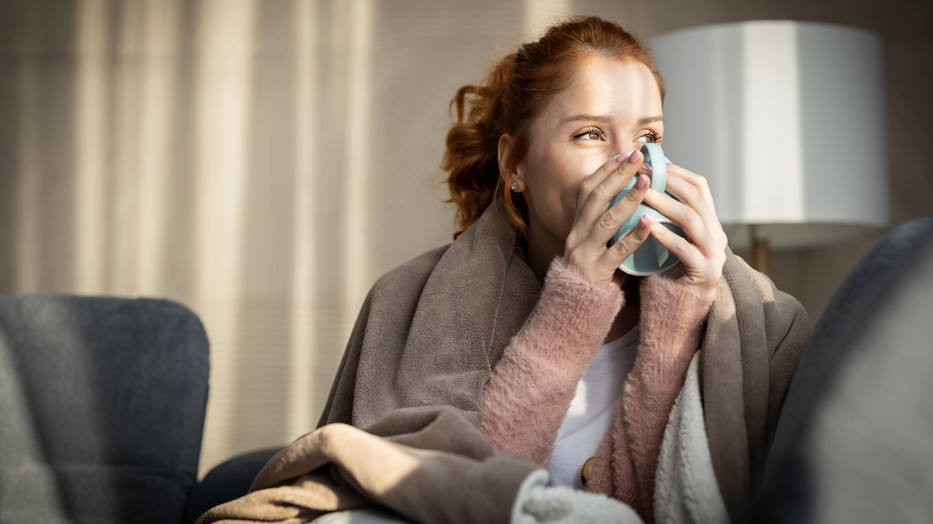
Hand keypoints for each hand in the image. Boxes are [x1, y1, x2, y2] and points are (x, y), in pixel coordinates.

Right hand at [563, 150, 654, 287]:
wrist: (577, 306)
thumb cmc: (596, 270)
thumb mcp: (597, 240)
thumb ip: (609, 219)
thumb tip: (632, 191)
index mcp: (577, 224)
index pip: (588, 189)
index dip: (606, 170)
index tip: (626, 153)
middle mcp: (577, 234)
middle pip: (595, 197)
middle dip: (617, 175)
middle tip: (638, 157)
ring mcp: (585, 253)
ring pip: (605, 221)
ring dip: (627, 200)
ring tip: (647, 183)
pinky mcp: (596, 272)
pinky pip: (616, 252)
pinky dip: (633, 236)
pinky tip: (649, 223)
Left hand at [642, 163, 727, 293]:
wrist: (678, 306)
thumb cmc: (668, 267)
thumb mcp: (671, 235)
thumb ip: (665, 213)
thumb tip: (644, 179)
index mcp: (711, 222)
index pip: (700, 187)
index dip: (677, 172)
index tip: (652, 162)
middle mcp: (717, 235)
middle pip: (696, 199)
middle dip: (669, 183)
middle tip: (643, 173)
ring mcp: (714, 254)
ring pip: (692, 220)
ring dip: (666, 204)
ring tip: (643, 194)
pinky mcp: (705, 272)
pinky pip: (684, 249)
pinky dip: (665, 234)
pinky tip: (647, 225)